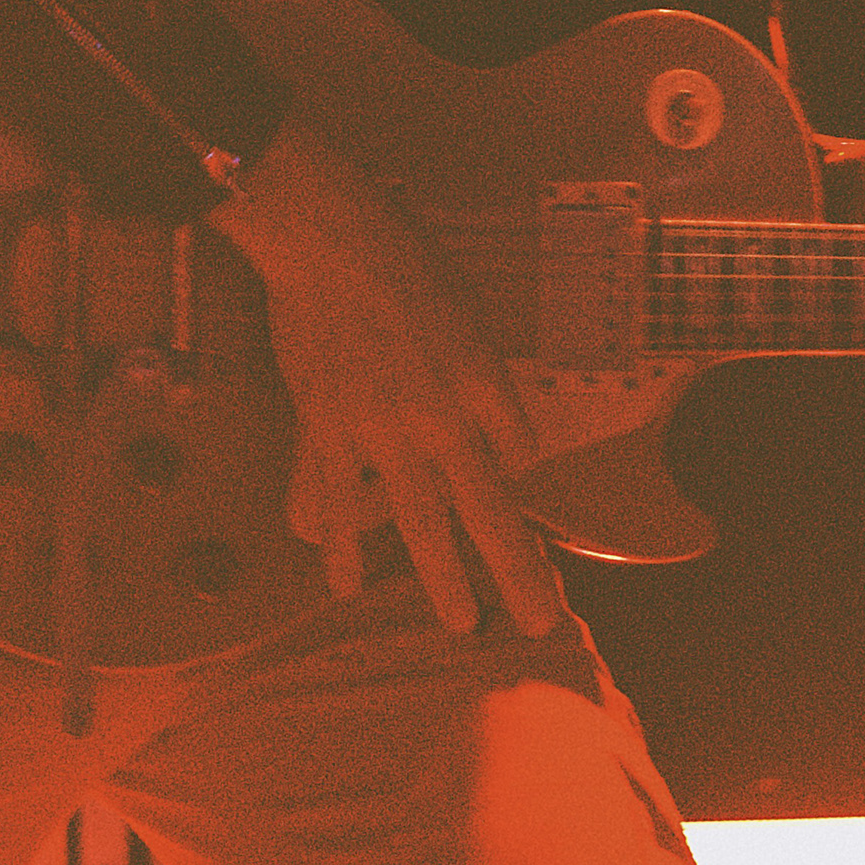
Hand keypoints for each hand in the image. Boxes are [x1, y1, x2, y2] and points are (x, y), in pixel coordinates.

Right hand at [205, 123, 566, 636]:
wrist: (331, 240)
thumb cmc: (405, 259)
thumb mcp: (466, 308)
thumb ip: (478, 373)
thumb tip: (492, 431)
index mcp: (483, 381)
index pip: (519, 452)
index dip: (517, 470)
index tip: (507, 478)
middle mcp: (441, 418)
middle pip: (488, 511)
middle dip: (516, 572)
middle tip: (537, 621)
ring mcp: (382, 431)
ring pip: (419, 523)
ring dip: (442, 579)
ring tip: (459, 624)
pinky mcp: (326, 430)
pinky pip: (335, 502)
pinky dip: (337, 547)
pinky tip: (340, 584)